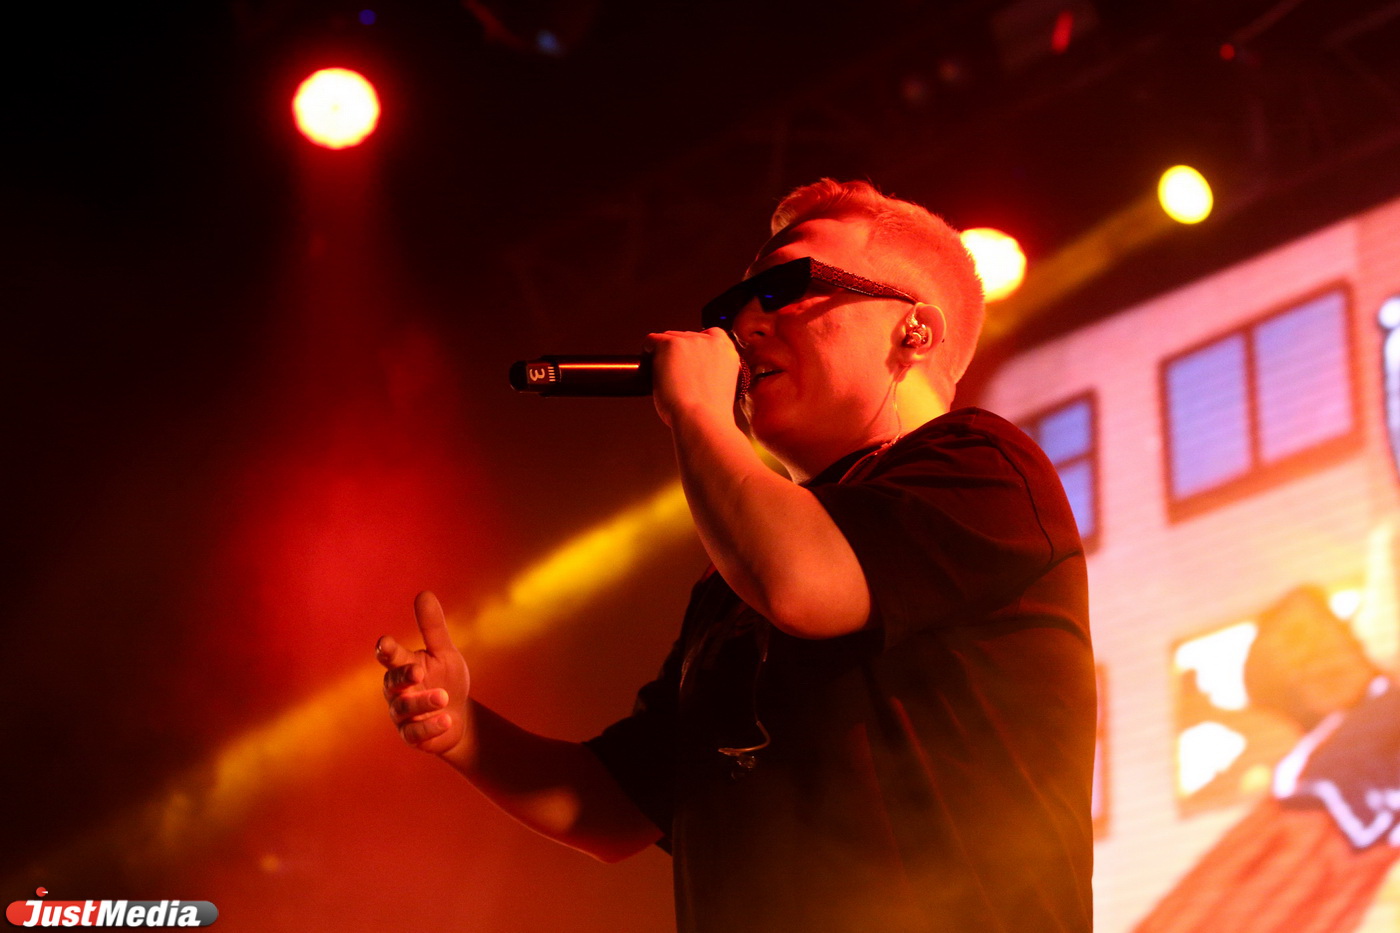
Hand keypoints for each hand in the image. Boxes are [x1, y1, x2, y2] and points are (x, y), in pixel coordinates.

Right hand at [376, 591, 470, 757]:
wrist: (458, 717)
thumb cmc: (446, 680)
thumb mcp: (444, 653)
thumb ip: (433, 628)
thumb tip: (424, 593)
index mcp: (402, 666)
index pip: (389, 656)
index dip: (386, 650)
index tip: (385, 644)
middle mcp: (397, 690)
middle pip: (392, 682)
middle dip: (403, 676)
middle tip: (418, 670)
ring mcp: (401, 715)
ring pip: (404, 708)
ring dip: (423, 701)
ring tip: (444, 697)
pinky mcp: (411, 735)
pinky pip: (415, 732)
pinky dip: (430, 726)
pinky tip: (447, 720)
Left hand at [645, 327, 740, 427]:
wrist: (701, 419)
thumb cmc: (709, 413)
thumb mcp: (722, 386)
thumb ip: (711, 371)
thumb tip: (691, 369)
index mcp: (727, 352)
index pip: (712, 334)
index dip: (697, 346)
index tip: (689, 359)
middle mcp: (711, 341)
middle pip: (687, 337)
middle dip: (679, 353)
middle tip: (674, 375)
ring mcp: (690, 340)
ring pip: (669, 338)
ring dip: (664, 354)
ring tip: (663, 377)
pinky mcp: (670, 344)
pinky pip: (651, 341)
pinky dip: (647, 353)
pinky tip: (649, 369)